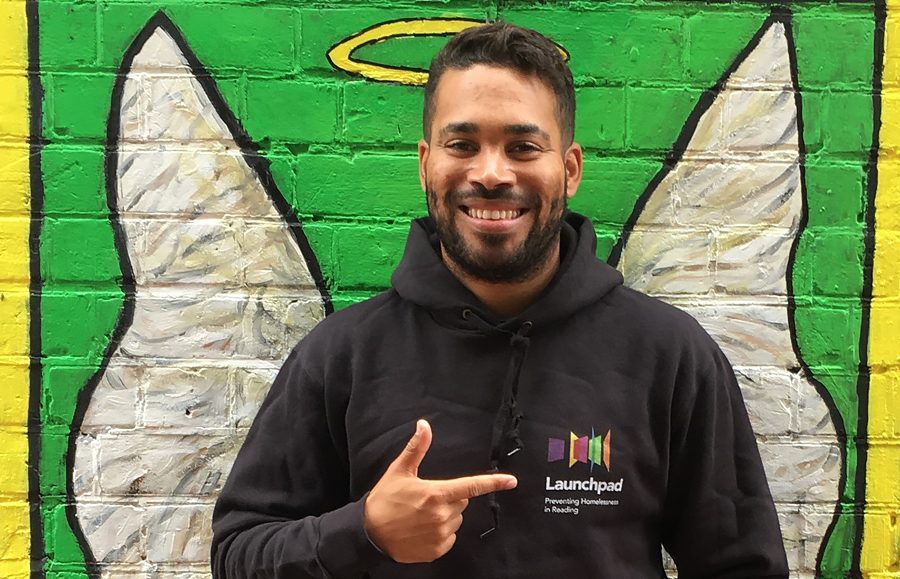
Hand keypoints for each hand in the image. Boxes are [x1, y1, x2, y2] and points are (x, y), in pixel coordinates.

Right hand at [363, 419, 516, 562]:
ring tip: (421, 515)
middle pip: (461, 502)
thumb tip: (424, 425)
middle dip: (449, 499)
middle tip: (426, 499)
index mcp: (436, 493)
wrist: (370, 533)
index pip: (471, 487)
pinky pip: (449, 537)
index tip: (511, 481)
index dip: (493, 482)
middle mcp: (441, 515)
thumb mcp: (399, 471)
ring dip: (445, 516)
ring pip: (456, 520)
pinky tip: (422, 529)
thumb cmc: (384, 500)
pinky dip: (440, 533)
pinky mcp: (437, 550)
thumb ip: (416, 448)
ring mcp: (440, 534)